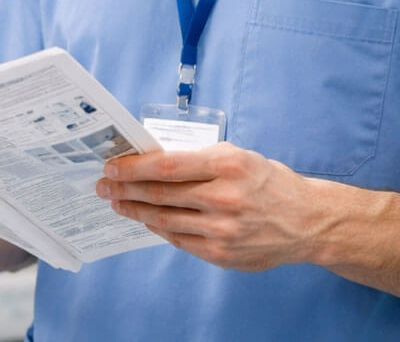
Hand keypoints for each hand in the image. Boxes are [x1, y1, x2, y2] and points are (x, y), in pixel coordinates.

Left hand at [96, 142, 332, 270]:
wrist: (307, 221)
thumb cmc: (268, 183)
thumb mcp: (238, 157)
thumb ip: (198, 160)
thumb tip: (151, 161)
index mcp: (228, 165)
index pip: (167, 166)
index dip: (133, 168)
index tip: (112, 166)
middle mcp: (225, 197)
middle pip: (159, 193)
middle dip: (124, 189)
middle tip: (103, 185)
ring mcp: (222, 229)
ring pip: (163, 219)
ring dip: (134, 210)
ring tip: (117, 202)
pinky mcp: (221, 253)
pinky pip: (177, 239)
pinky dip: (156, 227)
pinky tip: (143, 219)